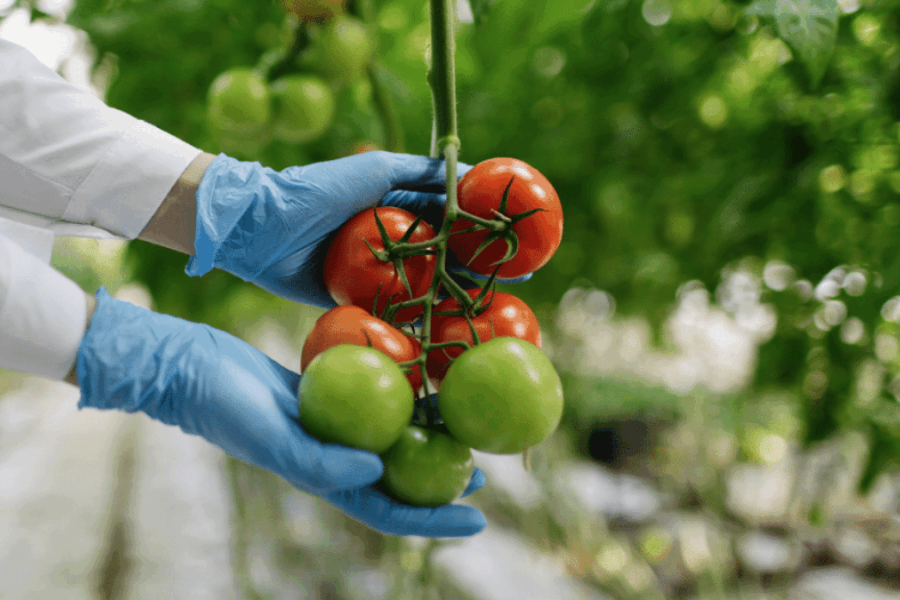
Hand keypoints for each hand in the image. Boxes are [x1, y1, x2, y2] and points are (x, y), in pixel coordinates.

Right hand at [76, 288, 486, 537]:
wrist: (195, 369)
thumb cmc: (228, 408)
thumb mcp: (274, 437)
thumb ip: (321, 460)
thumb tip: (379, 470)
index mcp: (324, 478)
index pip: (389, 510)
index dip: (434, 520)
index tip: (478, 518)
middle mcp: (334, 457)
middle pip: (398, 478)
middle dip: (441, 482)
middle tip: (484, 472)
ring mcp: (332, 425)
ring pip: (390, 437)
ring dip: (427, 436)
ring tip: (465, 427)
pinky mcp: (328, 394)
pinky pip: (374, 400)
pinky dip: (401, 396)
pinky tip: (426, 381)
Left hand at [187, 151, 528, 308]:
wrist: (260, 227)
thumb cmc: (317, 189)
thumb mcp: (373, 169)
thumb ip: (418, 170)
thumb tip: (469, 172)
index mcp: (397, 207)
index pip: (452, 218)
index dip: (485, 228)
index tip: (519, 239)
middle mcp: (391, 240)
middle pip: (446, 254)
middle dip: (481, 266)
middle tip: (518, 280)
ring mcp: (375, 272)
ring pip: (425, 284)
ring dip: (456, 295)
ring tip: (492, 308)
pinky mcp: (355, 299)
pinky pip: (394, 311)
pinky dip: (418, 319)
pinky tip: (446, 331)